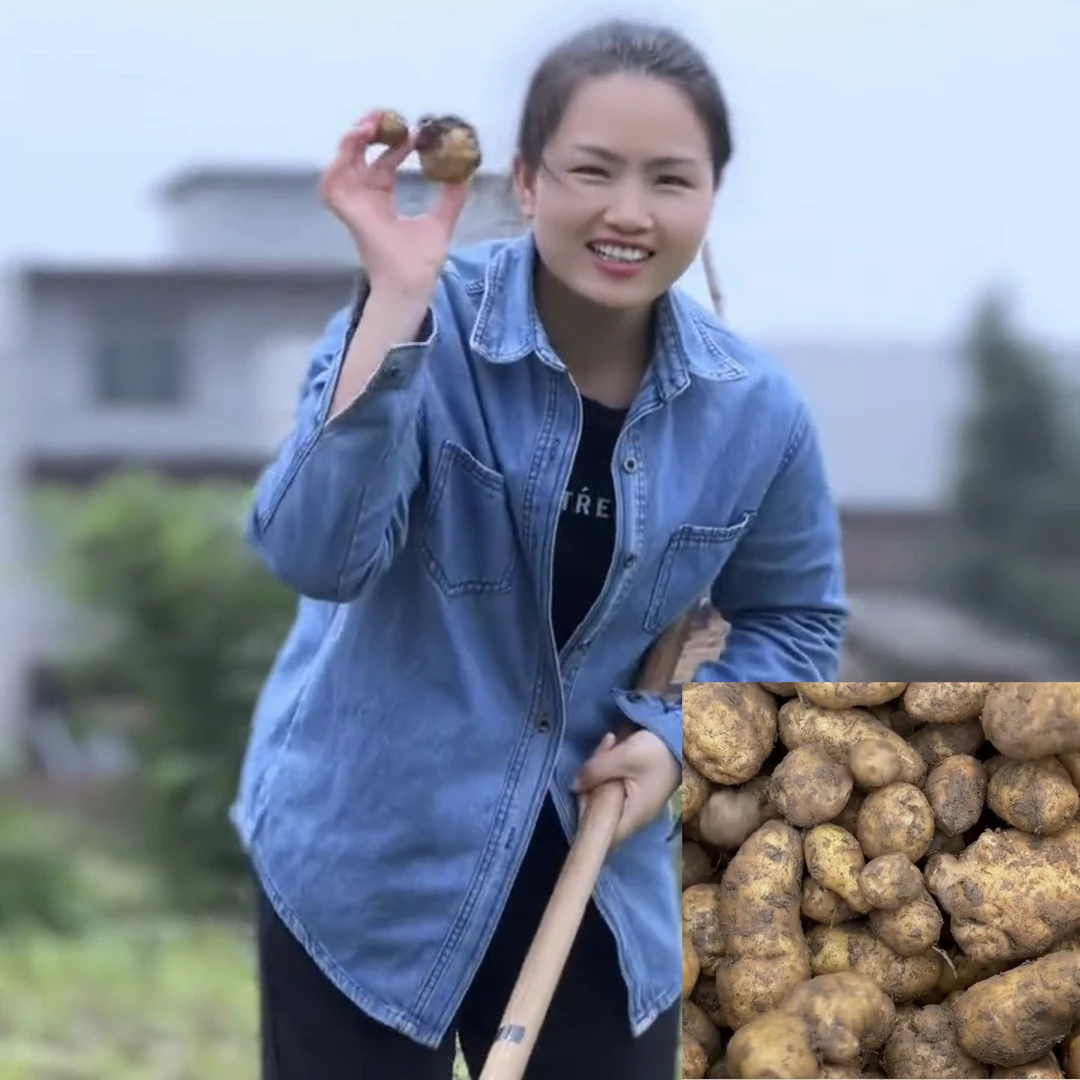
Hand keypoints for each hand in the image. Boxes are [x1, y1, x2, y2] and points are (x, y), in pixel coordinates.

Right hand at [318, 110, 470, 296]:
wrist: (412, 282)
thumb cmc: (421, 262)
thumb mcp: (441, 221)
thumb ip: (451, 198)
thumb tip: (465, 176)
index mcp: (382, 200)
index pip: (384, 161)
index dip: (397, 142)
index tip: (416, 132)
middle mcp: (365, 199)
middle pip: (360, 154)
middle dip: (371, 131)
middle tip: (388, 115)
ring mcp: (354, 205)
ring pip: (343, 162)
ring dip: (352, 139)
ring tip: (369, 124)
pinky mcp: (346, 212)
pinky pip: (331, 182)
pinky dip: (337, 161)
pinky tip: (354, 143)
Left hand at [572, 728, 679, 844]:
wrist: (683, 734)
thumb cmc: (656, 751)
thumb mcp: (622, 757)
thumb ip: (594, 772)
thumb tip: (574, 786)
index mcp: (633, 815)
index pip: (602, 832)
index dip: (585, 814)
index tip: (581, 789)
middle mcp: (635, 813)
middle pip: (601, 808)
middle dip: (593, 781)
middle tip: (600, 754)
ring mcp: (637, 800)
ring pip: (606, 791)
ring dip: (602, 767)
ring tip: (611, 741)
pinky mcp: (638, 786)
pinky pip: (616, 782)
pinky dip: (611, 765)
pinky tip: (615, 743)